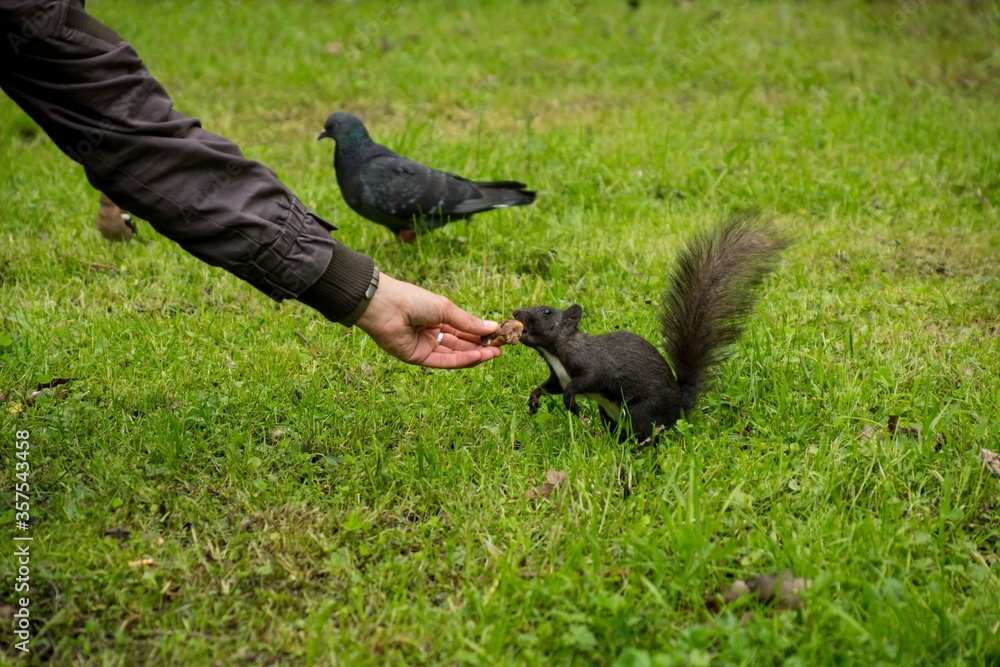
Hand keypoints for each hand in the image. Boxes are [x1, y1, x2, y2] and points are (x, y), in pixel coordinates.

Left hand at [355, 274, 501, 368]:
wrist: (385, 305)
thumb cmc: (413, 300)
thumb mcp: (445, 309)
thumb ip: (468, 322)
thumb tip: (492, 327)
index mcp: (437, 318)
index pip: (463, 330)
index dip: (481, 334)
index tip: (498, 336)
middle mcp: (432, 333)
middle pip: (461, 344)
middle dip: (481, 346)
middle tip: (501, 348)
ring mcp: (425, 347)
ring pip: (454, 354)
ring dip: (475, 355)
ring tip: (494, 353)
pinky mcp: (418, 358)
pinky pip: (444, 361)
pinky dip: (462, 360)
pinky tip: (478, 356)